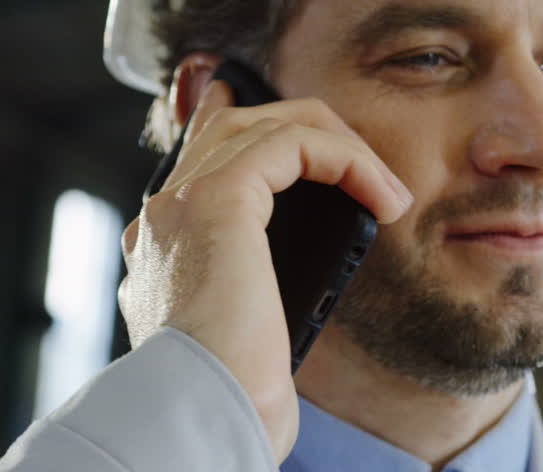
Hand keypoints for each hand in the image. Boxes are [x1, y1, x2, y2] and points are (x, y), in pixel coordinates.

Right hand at [118, 79, 411, 459]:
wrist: (202, 417)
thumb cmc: (230, 396)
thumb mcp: (247, 335)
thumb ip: (255, 292)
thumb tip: (289, 281)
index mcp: (159, 249)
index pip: (196, 160)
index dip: (249, 131)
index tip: (308, 139)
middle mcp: (161, 217)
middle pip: (229, 125)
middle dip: (303, 129)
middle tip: (361, 160)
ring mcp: (181, 201)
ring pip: (262, 124)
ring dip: (336, 145)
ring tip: (383, 185)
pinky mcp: (218, 197)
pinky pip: (294, 143)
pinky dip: (348, 160)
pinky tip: (382, 195)